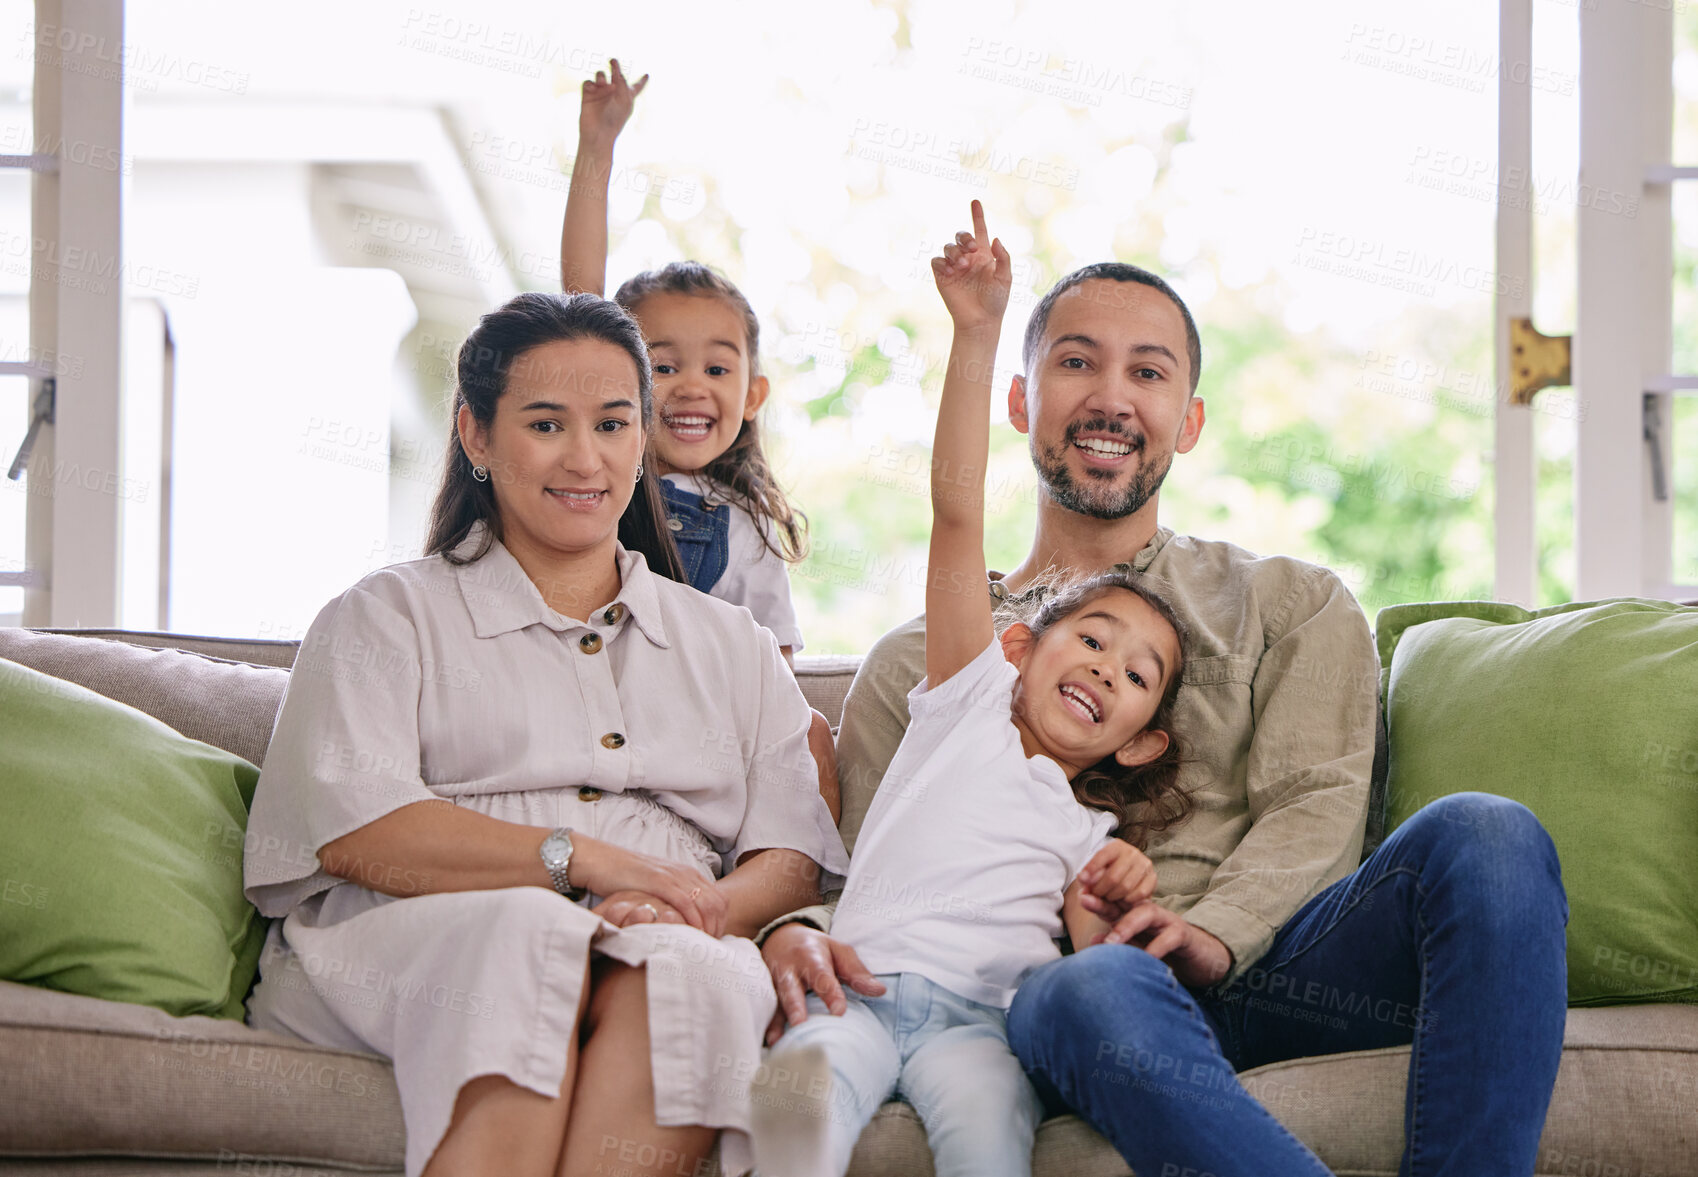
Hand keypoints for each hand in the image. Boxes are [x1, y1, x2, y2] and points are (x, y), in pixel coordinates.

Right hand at [569, 836, 725, 936]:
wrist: (602, 860)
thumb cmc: (625, 880)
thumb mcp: (655, 890)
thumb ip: (671, 902)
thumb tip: (682, 926)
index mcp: (688, 874)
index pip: (720, 900)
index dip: (721, 923)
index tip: (712, 942)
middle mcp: (686, 873)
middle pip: (718, 903)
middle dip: (717, 929)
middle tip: (707, 949)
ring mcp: (674, 876)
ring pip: (707, 904)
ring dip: (707, 928)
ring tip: (699, 947)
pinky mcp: (659, 881)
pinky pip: (685, 903)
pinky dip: (691, 921)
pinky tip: (688, 936)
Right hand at [579, 58, 647, 146]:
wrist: (599, 133)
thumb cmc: (615, 118)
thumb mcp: (624, 98)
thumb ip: (621, 81)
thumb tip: (614, 70)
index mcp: (627, 97)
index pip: (637, 87)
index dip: (642, 81)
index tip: (648, 75)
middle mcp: (614, 93)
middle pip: (616, 75)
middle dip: (615, 67)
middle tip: (613, 61)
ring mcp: (600, 93)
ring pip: (600, 75)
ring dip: (601, 76)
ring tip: (603, 83)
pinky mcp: (588, 95)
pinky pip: (588, 83)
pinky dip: (591, 84)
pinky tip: (593, 89)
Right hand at [761, 923, 886, 1045]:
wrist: (780, 937)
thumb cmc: (816, 949)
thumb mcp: (839, 951)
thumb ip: (856, 972)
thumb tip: (879, 991)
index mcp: (811, 957)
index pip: (822, 976)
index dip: (830, 993)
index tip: (839, 1012)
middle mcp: (789, 969)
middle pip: (791, 988)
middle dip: (795, 1006)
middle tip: (801, 1024)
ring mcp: (772, 982)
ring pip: (774, 1001)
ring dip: (776, 1021)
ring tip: (776, 1040)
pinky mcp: (763, 993)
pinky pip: (764, 1009)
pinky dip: (765, 1025)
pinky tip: (767, 1041)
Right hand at [931, 199, 1010, 332]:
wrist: (980, 321)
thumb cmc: (996, 301)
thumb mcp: (1005, 278)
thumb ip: (1003, 257)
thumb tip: (995, 239)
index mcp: (984, 256)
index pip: (980, 231)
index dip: (977, 216)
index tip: (975, 202)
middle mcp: (968, 258)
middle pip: (960, 235)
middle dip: (964, 237)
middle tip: (972, 249)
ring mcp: (954, 267)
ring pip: (948, 247)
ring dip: (955, 252)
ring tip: (963, 266)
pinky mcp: (942, 277)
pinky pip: (937, 261)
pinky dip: (943, 262)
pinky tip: (951, 271)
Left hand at [1077, 840, 1156, 908]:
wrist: (1123, 889)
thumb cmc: (1104, 882)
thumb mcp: (1092, 883)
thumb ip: (1087, 889)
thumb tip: (1082, 896)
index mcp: (1115, 846)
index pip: (1103, 855)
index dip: (1091, 868)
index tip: (1082, 880)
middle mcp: (1132, 852)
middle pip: (1113, 876)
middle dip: (1101, 890)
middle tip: (1096, 894)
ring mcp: (1144, 864)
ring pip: (1126, 886)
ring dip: (1114, 897)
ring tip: (1108, 897)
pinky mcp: (1152, 878)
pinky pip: (1140, 894)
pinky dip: (1129, 900)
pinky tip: (1123, 899)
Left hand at [1092, 900, 1233, 988]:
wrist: (1201, 955)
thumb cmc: (1164, 948)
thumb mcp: (1138, 945)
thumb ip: (1118, 941)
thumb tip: (1093, 941)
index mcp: (1134, 914)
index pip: (1111, 903)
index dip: (1095, 898)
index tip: (1077, 894)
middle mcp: (1148, 913)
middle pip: (1124, 902)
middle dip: (1104, 901)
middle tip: (1085, 901)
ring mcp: (1166, 921)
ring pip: (1145, 914)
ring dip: (1126, 925)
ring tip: (1112, 941)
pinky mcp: (1183, 935)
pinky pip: (1169, 938)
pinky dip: (1156, 948)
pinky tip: (1145, 959)